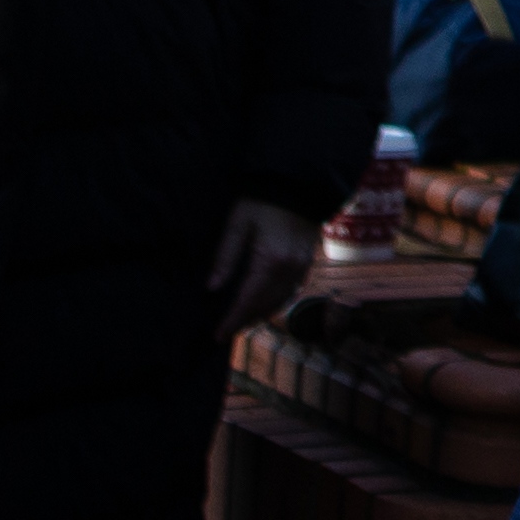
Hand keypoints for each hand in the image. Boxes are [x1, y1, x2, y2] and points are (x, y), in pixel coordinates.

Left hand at [207, 195, 314, 335]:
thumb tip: (212, 288)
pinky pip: (291, 289)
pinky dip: (276, 301)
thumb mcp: (238, 224)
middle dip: (245, 320)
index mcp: (271, 260)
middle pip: (266, 304)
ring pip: (280, 300)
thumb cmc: (263, 201)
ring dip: (261, 313)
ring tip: (241, 321)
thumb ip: (225, 256)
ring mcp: (302, 264)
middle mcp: (290, 268)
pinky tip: (263, 302)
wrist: (298, 183)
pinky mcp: (307, 259)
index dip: (232, 319)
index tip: (217, 336)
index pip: (248, 299)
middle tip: (225, 333)